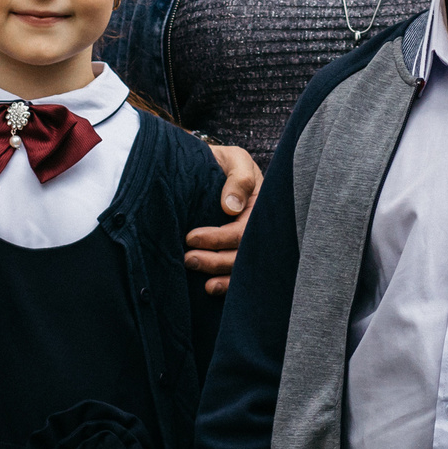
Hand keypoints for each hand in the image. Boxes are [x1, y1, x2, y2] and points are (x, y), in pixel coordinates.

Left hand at [188, 144, 260, 294]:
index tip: (190, 237)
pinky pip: (237, 274)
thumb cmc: (224, 162)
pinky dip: (226, 284)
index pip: (242, 231)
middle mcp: (257, 228)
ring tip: (192, 269)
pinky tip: (210, 288)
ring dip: (217, 273)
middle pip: (241, 253)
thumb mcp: (235, 160)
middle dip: (214, 260)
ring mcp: (250, 242)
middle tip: (187, 258)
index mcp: (260, 207)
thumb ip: (239, 178)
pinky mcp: (238, 251)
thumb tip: (231, 207)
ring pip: (239, 267)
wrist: (212, 165)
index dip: (218, 238)